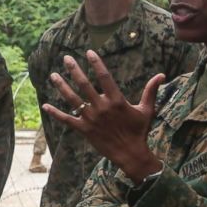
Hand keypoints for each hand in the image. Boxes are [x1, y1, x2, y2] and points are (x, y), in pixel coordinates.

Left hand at [41, 50, 164, 182]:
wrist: (130, 154)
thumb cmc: (139, 131)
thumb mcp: (146, 110)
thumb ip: (151, 91)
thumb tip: (162, 75)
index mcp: (116, 100)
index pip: (104, 77)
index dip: (97, 63)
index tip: (89, 52)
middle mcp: (102, 107)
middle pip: (84, 85)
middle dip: (74, 70)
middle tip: (65, 58)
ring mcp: (91, 119)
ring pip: (73, 99)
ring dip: (62, 87)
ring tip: (53, 75)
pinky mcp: (84, 130)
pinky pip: (67, 120)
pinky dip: (55, 113)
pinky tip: (45, 105)